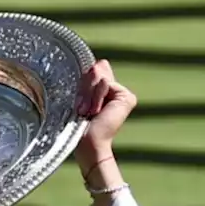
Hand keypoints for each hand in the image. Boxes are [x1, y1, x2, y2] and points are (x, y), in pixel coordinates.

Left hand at [74, 60, 136, 174]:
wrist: (87, 143)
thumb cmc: (77, 125)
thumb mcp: (80, 97)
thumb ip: (89, 80)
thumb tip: (100, 62)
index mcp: (104, 91)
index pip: (94, 70)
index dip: (83, 82)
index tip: (79, 103)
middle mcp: (116, 90)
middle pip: (96, 70)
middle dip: (84, 89)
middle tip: (81, 110)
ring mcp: (123, 94)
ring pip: (99, 77)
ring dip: (87, 95)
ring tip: (86, 112)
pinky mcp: (127, 97)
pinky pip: (105, 83)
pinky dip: (95, 97)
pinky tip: (95, 112)